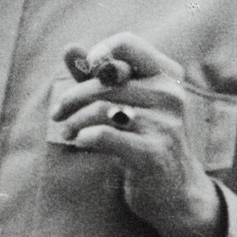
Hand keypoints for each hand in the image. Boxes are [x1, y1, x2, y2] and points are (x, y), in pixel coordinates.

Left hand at [50, 33, 227, 236]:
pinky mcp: (152, 153)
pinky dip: (85, 137)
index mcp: (167, 77)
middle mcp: (170, 96)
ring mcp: (164, 124)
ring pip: (101, 108)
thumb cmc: (146, 141)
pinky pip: (105, 135)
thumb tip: (68, 48)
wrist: (177, 192)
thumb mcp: (126, 105)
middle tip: (59, 114)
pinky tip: (82, 142)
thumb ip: (98, 76)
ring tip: (68, 132)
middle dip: (73, 97)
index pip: (127, 43)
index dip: (99, 53)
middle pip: (105, 79)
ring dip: (75, 120)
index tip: (85, 76)